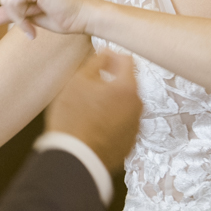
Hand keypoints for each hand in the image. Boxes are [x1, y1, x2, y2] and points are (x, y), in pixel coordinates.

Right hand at [46, 49, 140, 176]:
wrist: (74, 157)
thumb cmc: (73, 116)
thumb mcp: (78, 80)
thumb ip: (97, 60)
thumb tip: (107, 53)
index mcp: (127, 88)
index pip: (128, 60)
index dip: (112, 56)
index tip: (99, 61)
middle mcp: (137, 106)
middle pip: (127, 84)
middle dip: (112, 80)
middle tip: (90, 85)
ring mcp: (135, 127)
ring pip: (125, 105)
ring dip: (112, 101)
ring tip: (89, 107)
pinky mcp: (128, 143)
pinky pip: (122, 124)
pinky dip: (112, 120)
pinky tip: (94, 124)